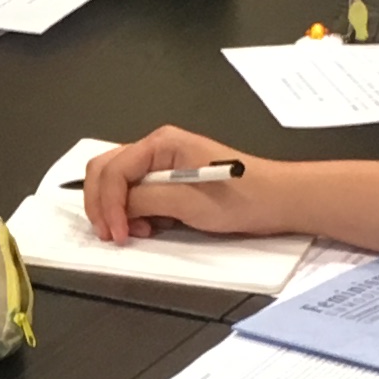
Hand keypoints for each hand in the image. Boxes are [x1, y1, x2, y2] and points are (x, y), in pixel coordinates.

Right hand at [78, 125, 266, 244]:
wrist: (276, 202)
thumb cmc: (242, 197)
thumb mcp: (189, 201)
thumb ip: (146, 200)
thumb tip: (117, 208)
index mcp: (160, 143)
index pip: (112, 169)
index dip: (108, 203)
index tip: (117, 234)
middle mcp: (156, 150)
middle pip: (106, 171)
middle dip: (102, 204)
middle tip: (111, 235)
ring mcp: (161, 166)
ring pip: (117, 185)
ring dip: (117, 211)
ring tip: (137, 232)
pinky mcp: (168, 185)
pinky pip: (136, 197)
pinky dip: (133, 214)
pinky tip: (151, 227)